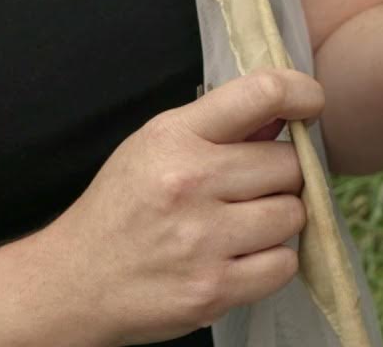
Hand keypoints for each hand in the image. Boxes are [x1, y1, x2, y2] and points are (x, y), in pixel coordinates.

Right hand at [42, 70, 321, 343]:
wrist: (72, 283)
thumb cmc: (123, 207)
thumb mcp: (157, 146)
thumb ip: (221, 127)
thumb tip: (287, 114)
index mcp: (174, 137)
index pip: (262, 93)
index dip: (302, 93)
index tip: (310, 105)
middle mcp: (189, 183)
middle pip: (290, 164)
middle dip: (280, 175)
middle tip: (251, 189)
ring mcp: (201, 239)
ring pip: (294, 214)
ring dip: (279, 219)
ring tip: (242, 224)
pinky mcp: (213, 289)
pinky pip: (285, 263)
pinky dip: (272, 261)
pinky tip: (241, 256)